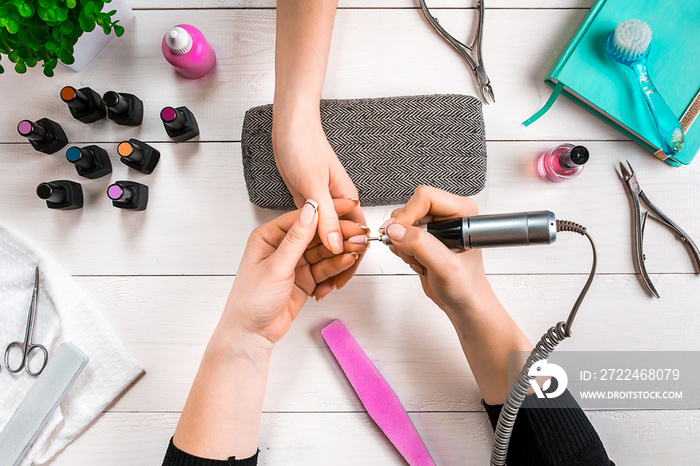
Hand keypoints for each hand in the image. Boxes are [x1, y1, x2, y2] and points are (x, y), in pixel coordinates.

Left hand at [218, 198, 363, 345]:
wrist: (252, 333)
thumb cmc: (251, 301)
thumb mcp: (275, 266)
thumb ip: (296, 239)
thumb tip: (309, 211)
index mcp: (269, 236)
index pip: (302, 218)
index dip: (326, 213)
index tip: (346, 207)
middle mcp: (282, 247)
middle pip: (316, 235)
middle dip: (338, 234)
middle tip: (359, 231)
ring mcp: (295, 263)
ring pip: (323, 252)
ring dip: (341, 250)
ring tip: (359, 246)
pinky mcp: (304, 278)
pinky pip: (324, 268)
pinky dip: (336, 265)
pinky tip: (348, 260)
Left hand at [272, 116, 366, 292]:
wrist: (287, 127)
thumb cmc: (303, 146)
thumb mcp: (311, 187)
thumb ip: (324, 217)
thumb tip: (338, 245)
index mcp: (343, 199)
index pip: (354, 236)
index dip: (351, 259)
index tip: (343, 279)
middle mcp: (334, 205)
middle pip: (342, 242)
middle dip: (339, 266)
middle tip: (330, 288)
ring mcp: (321, 208)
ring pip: (327, 242)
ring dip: (326, 262)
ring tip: (319, 285)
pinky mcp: (308, 208)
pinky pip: (314, 236)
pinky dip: (313, 251)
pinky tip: (309, 265)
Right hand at [380, 186, 491, 324]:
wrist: (463, 303)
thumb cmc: (467, 287)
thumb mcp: (445, 267)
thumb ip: (421, 246)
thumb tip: (396, 230)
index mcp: (462, 212)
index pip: (425, 197)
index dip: (408, 215)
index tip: (399, 234)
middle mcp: (448, 215)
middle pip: (411, 208)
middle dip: (405, 233)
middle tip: (414, 254)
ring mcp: (435, 226)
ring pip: (402, 223)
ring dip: (404, 245)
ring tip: (421, 261)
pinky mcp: (424, 237)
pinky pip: (400, 235)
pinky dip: (403, 251)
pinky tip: (418, 262)